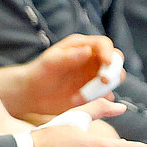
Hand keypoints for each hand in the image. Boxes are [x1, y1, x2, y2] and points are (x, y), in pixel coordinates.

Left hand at [0, 34, 118, 116]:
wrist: (32, 94)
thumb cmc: (39, 73)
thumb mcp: (50, 62)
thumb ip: (68, 56)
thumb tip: (87, 50)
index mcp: (82, 46)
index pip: (104, 45)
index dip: (109, 53)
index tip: (107, 64)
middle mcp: (92, 60)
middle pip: (115, 61)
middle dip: (114, 70)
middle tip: (104, 81)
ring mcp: (93, 77)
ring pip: (113, 79)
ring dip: (107, 87)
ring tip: (89, 94)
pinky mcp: (93, 92)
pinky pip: (105, 95)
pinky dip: (102, 100)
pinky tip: (90, 102)